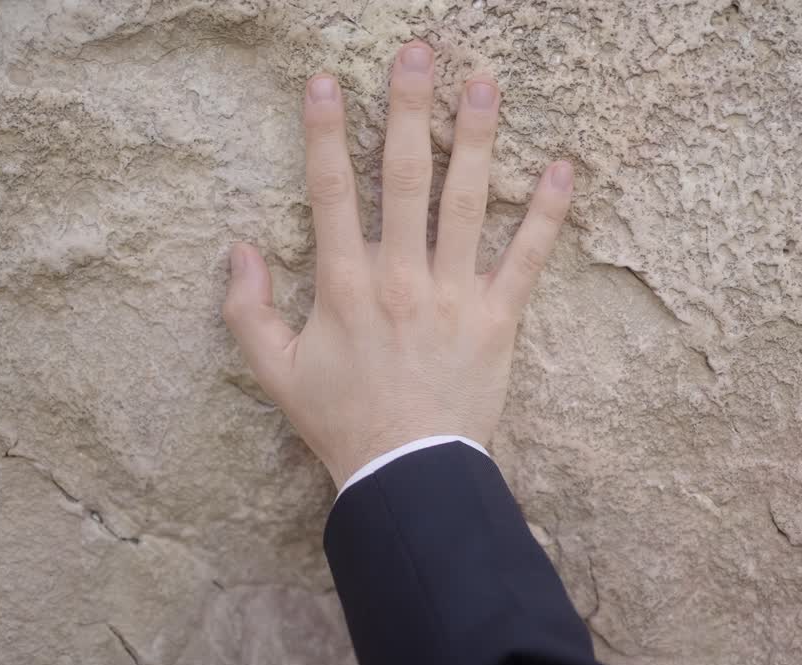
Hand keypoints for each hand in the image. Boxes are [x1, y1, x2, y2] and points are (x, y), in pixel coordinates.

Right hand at [223, 41, 573, 488]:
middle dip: (408, 108)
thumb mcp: (275, 372)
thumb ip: (247, 310)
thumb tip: (238, 249)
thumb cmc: (341, 423)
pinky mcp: (498, 319)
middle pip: (404, 177)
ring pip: (466, 202)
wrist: (407, 474)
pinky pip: (526, 258)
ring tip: (484, 84)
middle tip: (417, 52)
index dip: (325, 133)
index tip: (325, 81)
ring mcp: (454, 294)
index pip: (331, 192)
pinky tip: (562, 167)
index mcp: (344, 284)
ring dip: (476, 138)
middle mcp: (400, 276)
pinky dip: (546, 213)